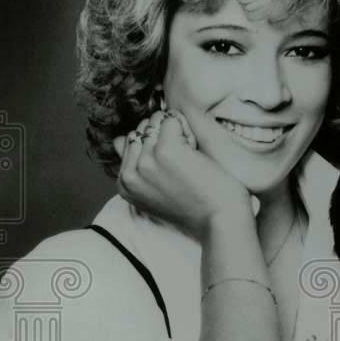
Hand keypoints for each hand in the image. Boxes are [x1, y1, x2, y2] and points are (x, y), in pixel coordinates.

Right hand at [113, 110, 252, 237]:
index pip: (127, 141)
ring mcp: (146, 161)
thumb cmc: (196, 207)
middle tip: (183, 162)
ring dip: (177, 132)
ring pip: (156, 121)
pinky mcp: (166, 150)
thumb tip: (120, 139)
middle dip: (163, 136)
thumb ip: (136, 167)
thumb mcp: (154, 193)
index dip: (153, 145)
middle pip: (141, 129)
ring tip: (190, 157)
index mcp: (124, 184)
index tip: (170, 166)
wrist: (219, 221)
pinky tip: (196, 151)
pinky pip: (173, 119)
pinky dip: (188, 128)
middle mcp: (130, 173)